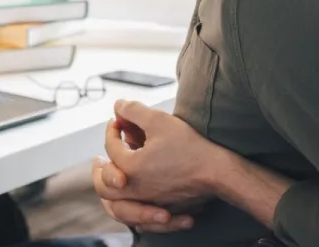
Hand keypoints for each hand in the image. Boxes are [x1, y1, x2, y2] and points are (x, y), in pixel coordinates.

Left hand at [95, 101, 225, 220]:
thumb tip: (118, 104)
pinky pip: (137, 214)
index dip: (112, 129)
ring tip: (115, 176)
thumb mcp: (159, 120)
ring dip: (111, 189)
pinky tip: (136, 191)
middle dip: (100, 168)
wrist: (218, 173)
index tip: (118, 120)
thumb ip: (134, 111)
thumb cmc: (189, 146)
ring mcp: (147, 203)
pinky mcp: (160, 210)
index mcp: (129, 168)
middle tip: (101, 158)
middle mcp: (134, 191)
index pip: (111, 147)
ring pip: (117, 204)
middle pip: (104, 184)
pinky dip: (130, 203)